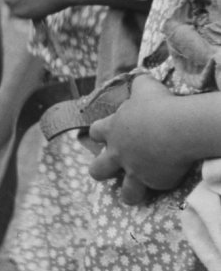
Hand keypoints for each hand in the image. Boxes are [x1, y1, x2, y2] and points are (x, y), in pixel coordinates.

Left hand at [88, 75, 193, 202]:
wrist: (176, 128)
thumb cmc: (158, 104)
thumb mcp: (145, 87)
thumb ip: (138, 85)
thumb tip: (138, 78)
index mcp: (113, 129)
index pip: (95, 132)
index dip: (99, 134)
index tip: (104, 135)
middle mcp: (119, 154)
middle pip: (97, 170)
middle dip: (101, 170)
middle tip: (112, 168)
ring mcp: (134, 171)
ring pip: (124, 192)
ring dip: (129, 193)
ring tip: (135, 191)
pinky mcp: (151, 182)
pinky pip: (152, 191)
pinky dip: (158, 187)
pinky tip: (165, 182)